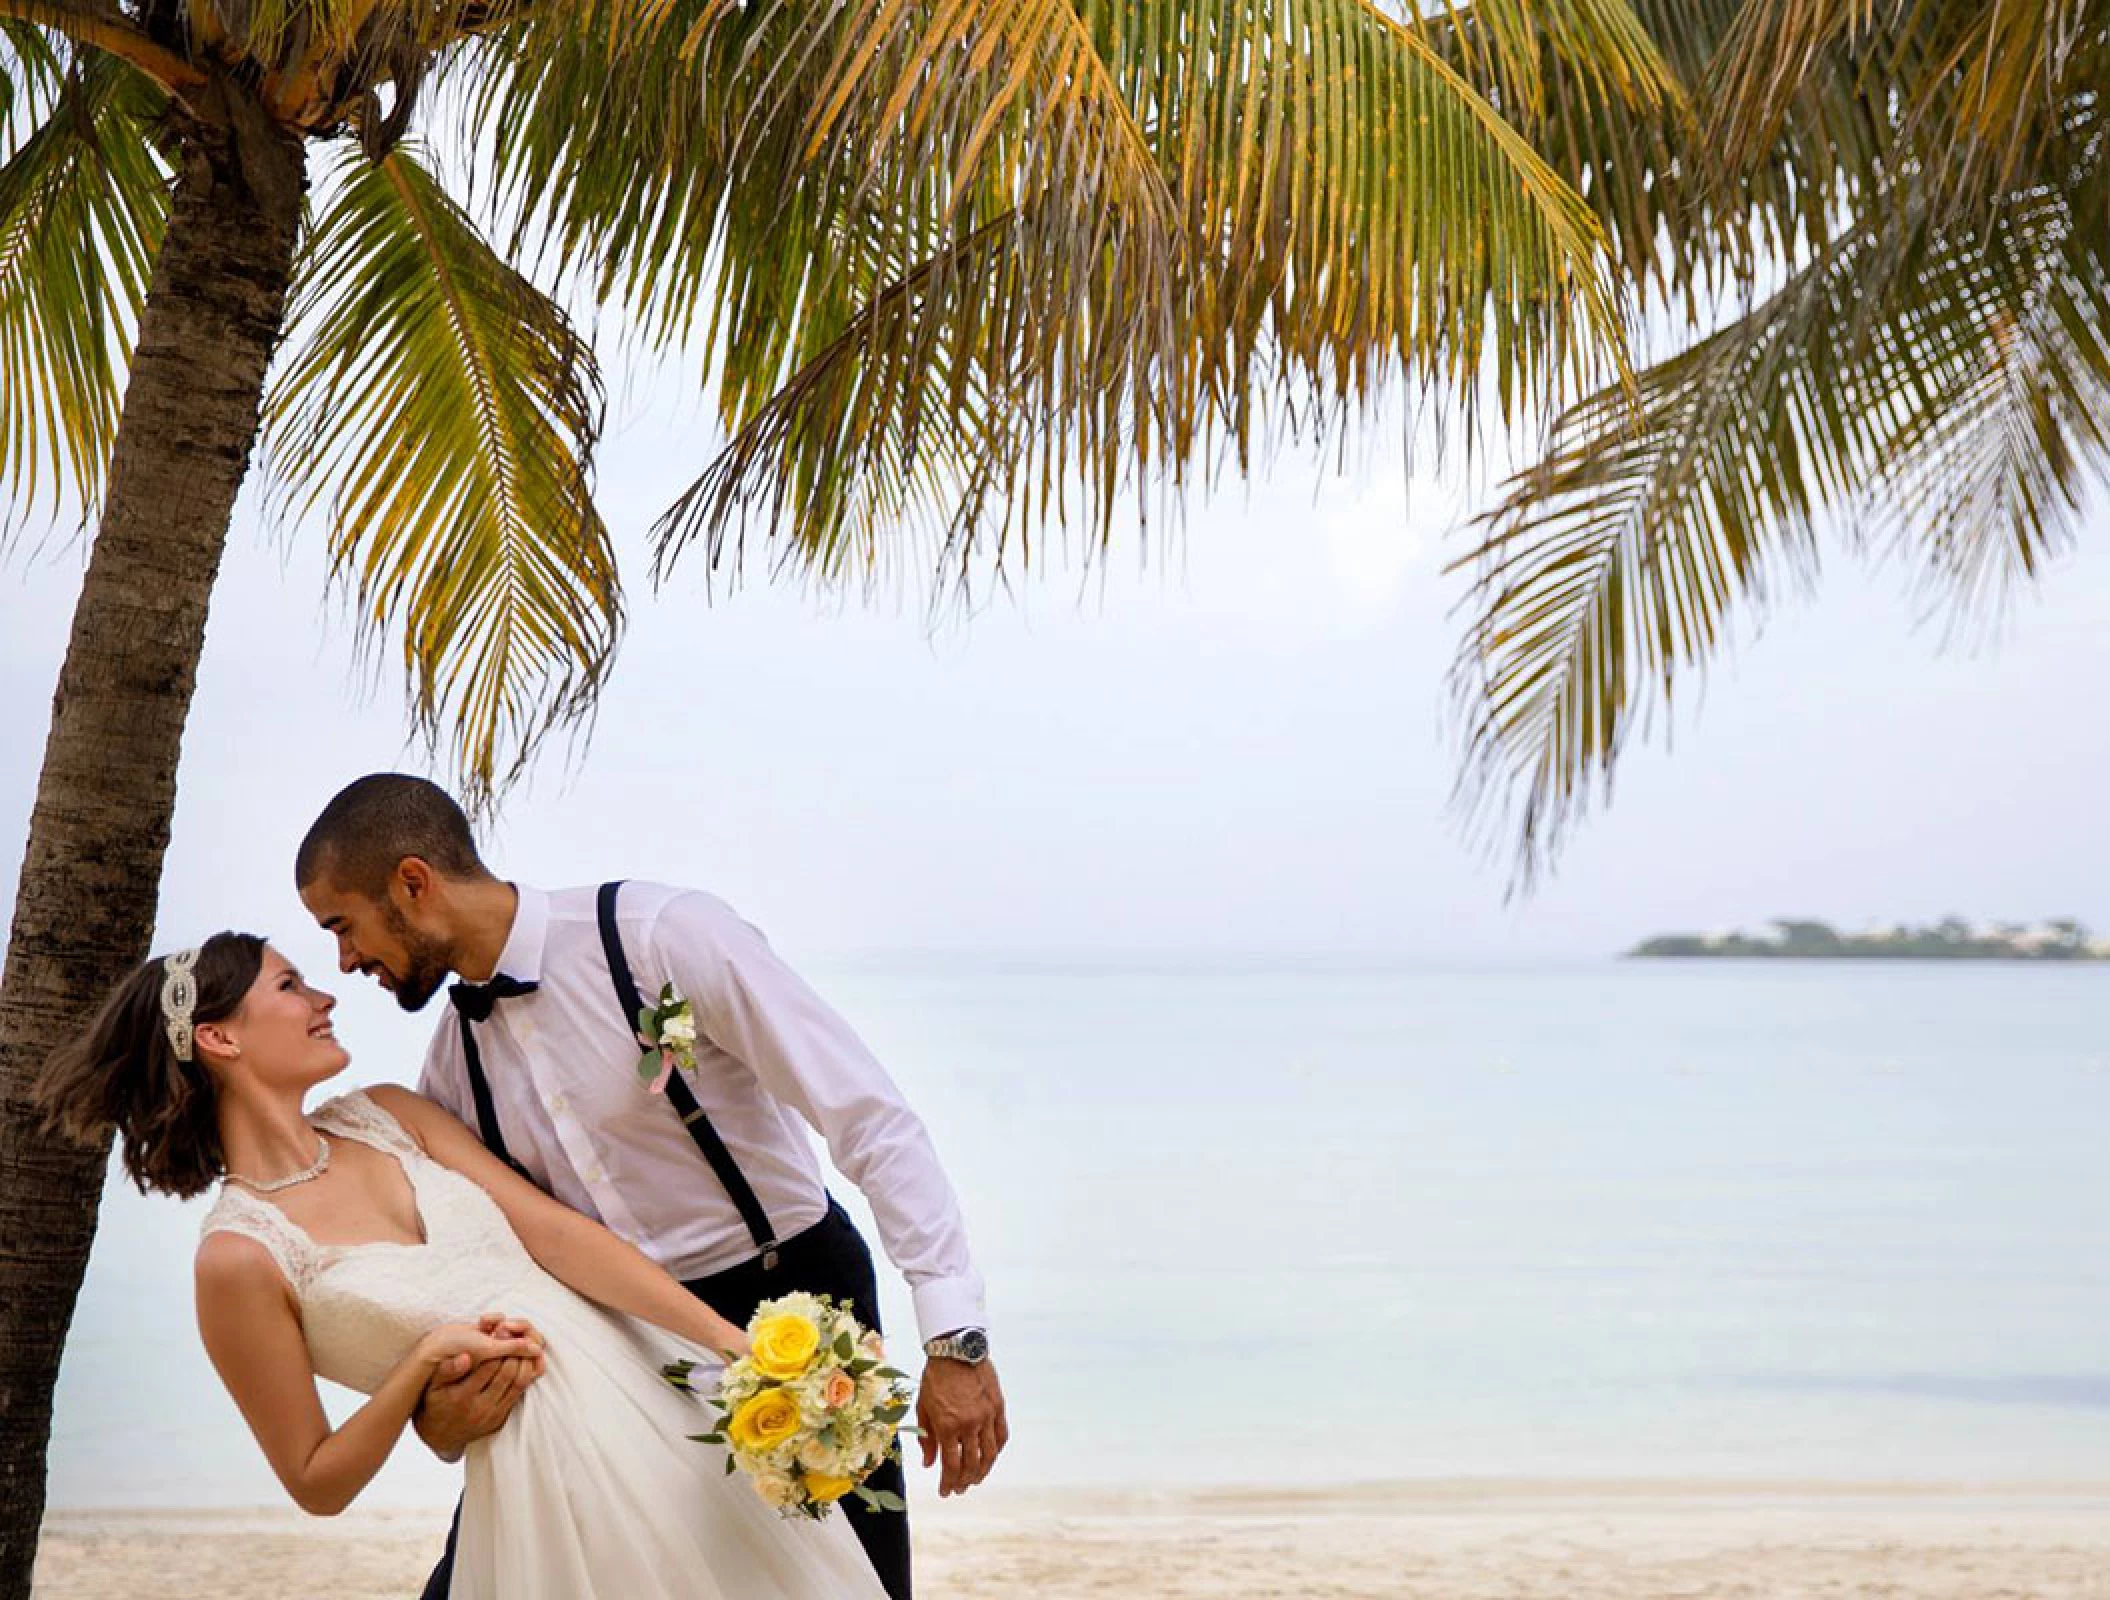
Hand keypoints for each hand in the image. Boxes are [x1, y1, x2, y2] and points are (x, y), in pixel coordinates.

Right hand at [413, 1315, 546, 1457]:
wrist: (438, 1436)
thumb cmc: (435, 1404)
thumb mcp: (433, 1387)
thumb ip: (447, 1369)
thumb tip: (465, 1356)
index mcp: (462, 1397)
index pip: (489, 1366)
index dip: (498, 1346)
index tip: (501, 1333)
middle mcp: (480, 1408)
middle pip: (508, 1373)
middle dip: (514, 1352)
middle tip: (516, 1337)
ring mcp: (493, 1416)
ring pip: (519, 1384)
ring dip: (524, 1363)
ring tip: (522, 1348)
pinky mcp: (501, 1420)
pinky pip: (519, 1395)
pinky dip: (524, 1377)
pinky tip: (521, 1364)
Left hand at [916, 1357, 1007, 1496]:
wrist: (955, 1350)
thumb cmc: (935, 1378)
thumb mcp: (923, 1407)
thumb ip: (926, 1438)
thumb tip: (929, 1464)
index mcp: (947, 1426)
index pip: (950, 1466)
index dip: (948, 1483)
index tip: (945, 1492)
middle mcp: (969, 1424)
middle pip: (971, 1464)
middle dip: (964, 1482)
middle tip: (959, 1489)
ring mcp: (986, 1416)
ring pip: (989, 1454)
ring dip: (982, 1471)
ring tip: (976, 1479)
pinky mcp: (998, 1406)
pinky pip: (1002, 1435)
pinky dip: (997, 1450)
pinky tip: (991, 1457)